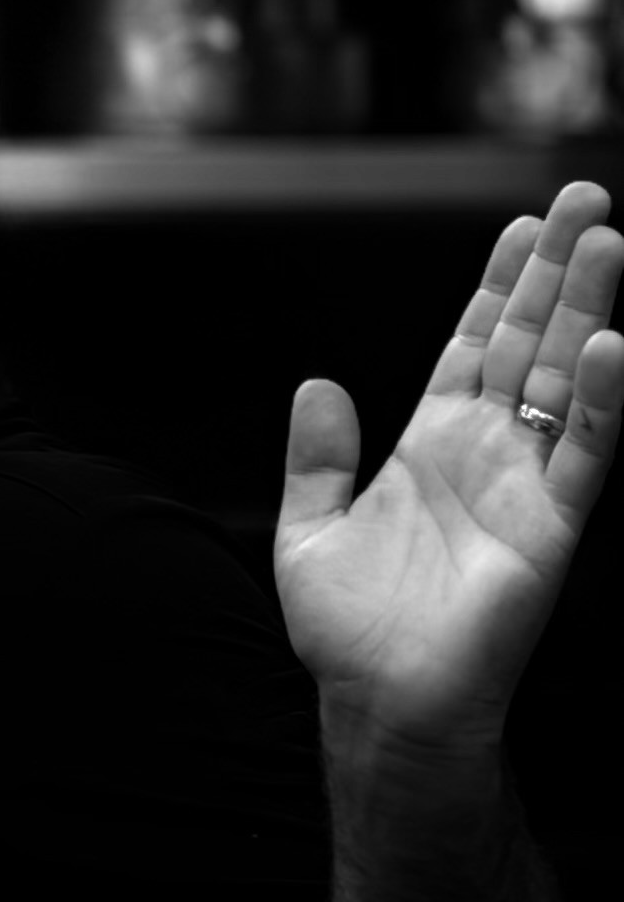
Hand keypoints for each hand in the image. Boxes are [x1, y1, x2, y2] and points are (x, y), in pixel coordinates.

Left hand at [276, 180, 623, 758]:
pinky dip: (596, 401)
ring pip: (562, 378)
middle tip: (584, 199)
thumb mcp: (308, 532)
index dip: (496, 287)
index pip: (471, 346)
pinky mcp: (550, 527)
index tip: (519, 228)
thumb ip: (315, 459)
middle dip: (555, 271)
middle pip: (526, 342)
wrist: (380, 701)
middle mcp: (483, 453)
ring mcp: (522, 484)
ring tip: (607, 239)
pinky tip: (605, 346)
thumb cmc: (348, 632)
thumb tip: (315, 383)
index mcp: (427, 446)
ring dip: (584, 310)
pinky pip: (584, 454)